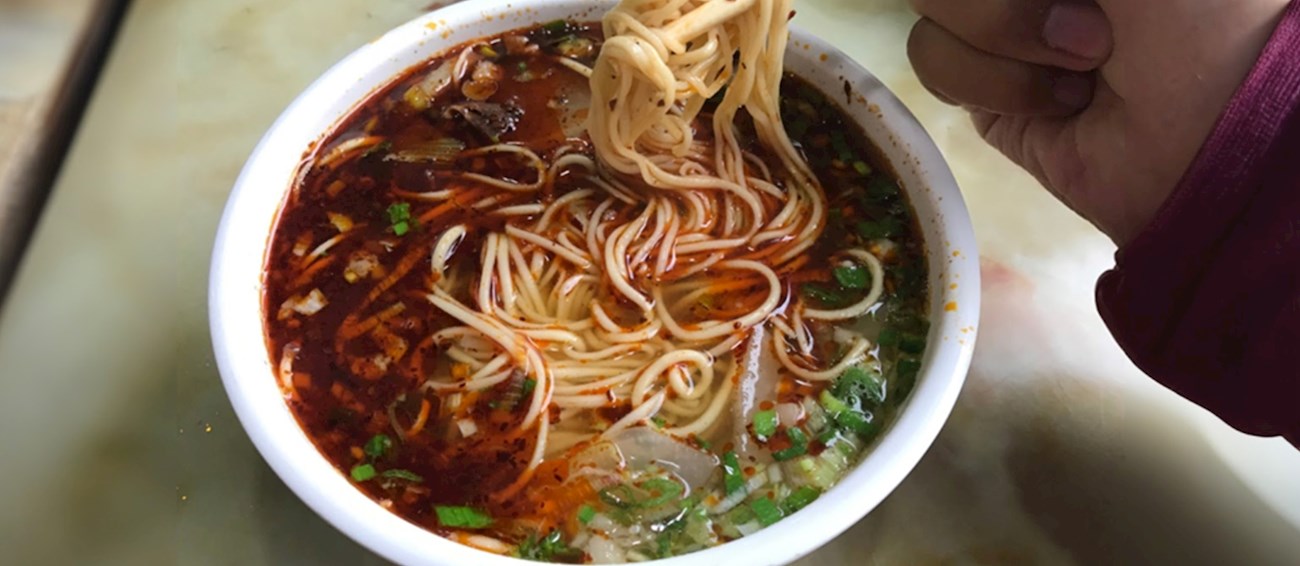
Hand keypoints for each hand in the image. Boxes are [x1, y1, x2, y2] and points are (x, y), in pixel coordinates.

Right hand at [907, 0, 1290, 244]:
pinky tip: (1060, 103)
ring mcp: (996, 36)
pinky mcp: (981, 97)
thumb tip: (994, 4)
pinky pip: (937, 67)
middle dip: (1008, 7)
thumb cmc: (1194, 16)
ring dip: (1009, 39)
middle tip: (1093, 26)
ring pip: (929, 14)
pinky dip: (996, 85)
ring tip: (1086, 71)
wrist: (1207, 131)